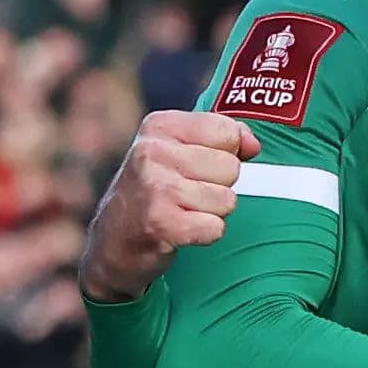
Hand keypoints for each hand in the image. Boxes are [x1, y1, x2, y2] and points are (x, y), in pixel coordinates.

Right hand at [79, 111, 262, 301]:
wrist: (113, 242)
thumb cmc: (156, 191)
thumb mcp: (181, 151)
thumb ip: (223, 137)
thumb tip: (253, 144)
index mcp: (160, 126)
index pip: (228, 132)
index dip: (225, 155)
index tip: (196, 168)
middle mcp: (152, 151)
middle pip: (231, 168)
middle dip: (218, 187)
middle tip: (187, 196)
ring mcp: (154, 186)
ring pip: (227, 200)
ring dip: (211, 213)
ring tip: (182, 212)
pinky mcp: (159, 222)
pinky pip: (215, 228)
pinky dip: (205, 235)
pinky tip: (180, 231)